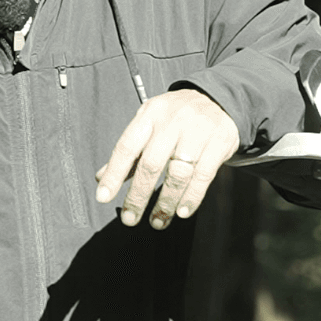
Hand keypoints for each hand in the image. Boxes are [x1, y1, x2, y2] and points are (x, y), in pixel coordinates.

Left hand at [93, 89, 239, 228]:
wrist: (218, 99)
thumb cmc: (177, 117)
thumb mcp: (149, 123)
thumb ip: (129, 151)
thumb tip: (101, 177)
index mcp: (149, 116)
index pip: (126, 147)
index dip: (114, 174)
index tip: (103, 197)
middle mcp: (172, 122)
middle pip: (151, 164)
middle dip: (138, 196)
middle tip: (130, 219)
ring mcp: (197, 132)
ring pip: (177, 174)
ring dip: (165, 203)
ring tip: (157, 221)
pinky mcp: (219, 143)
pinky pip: (203, 176)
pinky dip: (191, 197)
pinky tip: (182, 212)